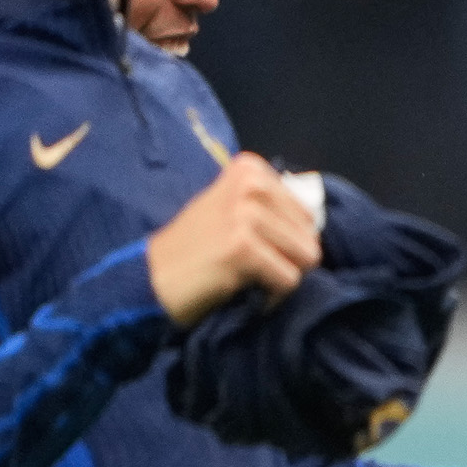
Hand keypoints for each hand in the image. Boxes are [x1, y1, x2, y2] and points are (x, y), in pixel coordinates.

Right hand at [144, 152, 321, 324]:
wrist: (150, 278)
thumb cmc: (196, 249)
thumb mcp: (232, 211)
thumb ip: (271, 209)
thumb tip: (317, 223)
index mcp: (249, 169)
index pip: (307, 213)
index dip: (287, 241)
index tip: (254, 248)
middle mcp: (249, 184)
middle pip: (310, 235)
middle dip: (288, 261)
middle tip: (251, 268)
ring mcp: (246, 214)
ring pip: (306, 258)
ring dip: (281, 278)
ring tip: (247, 278)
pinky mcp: (242, 247)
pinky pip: (289, 280)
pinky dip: (272, 296)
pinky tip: (244, 291)